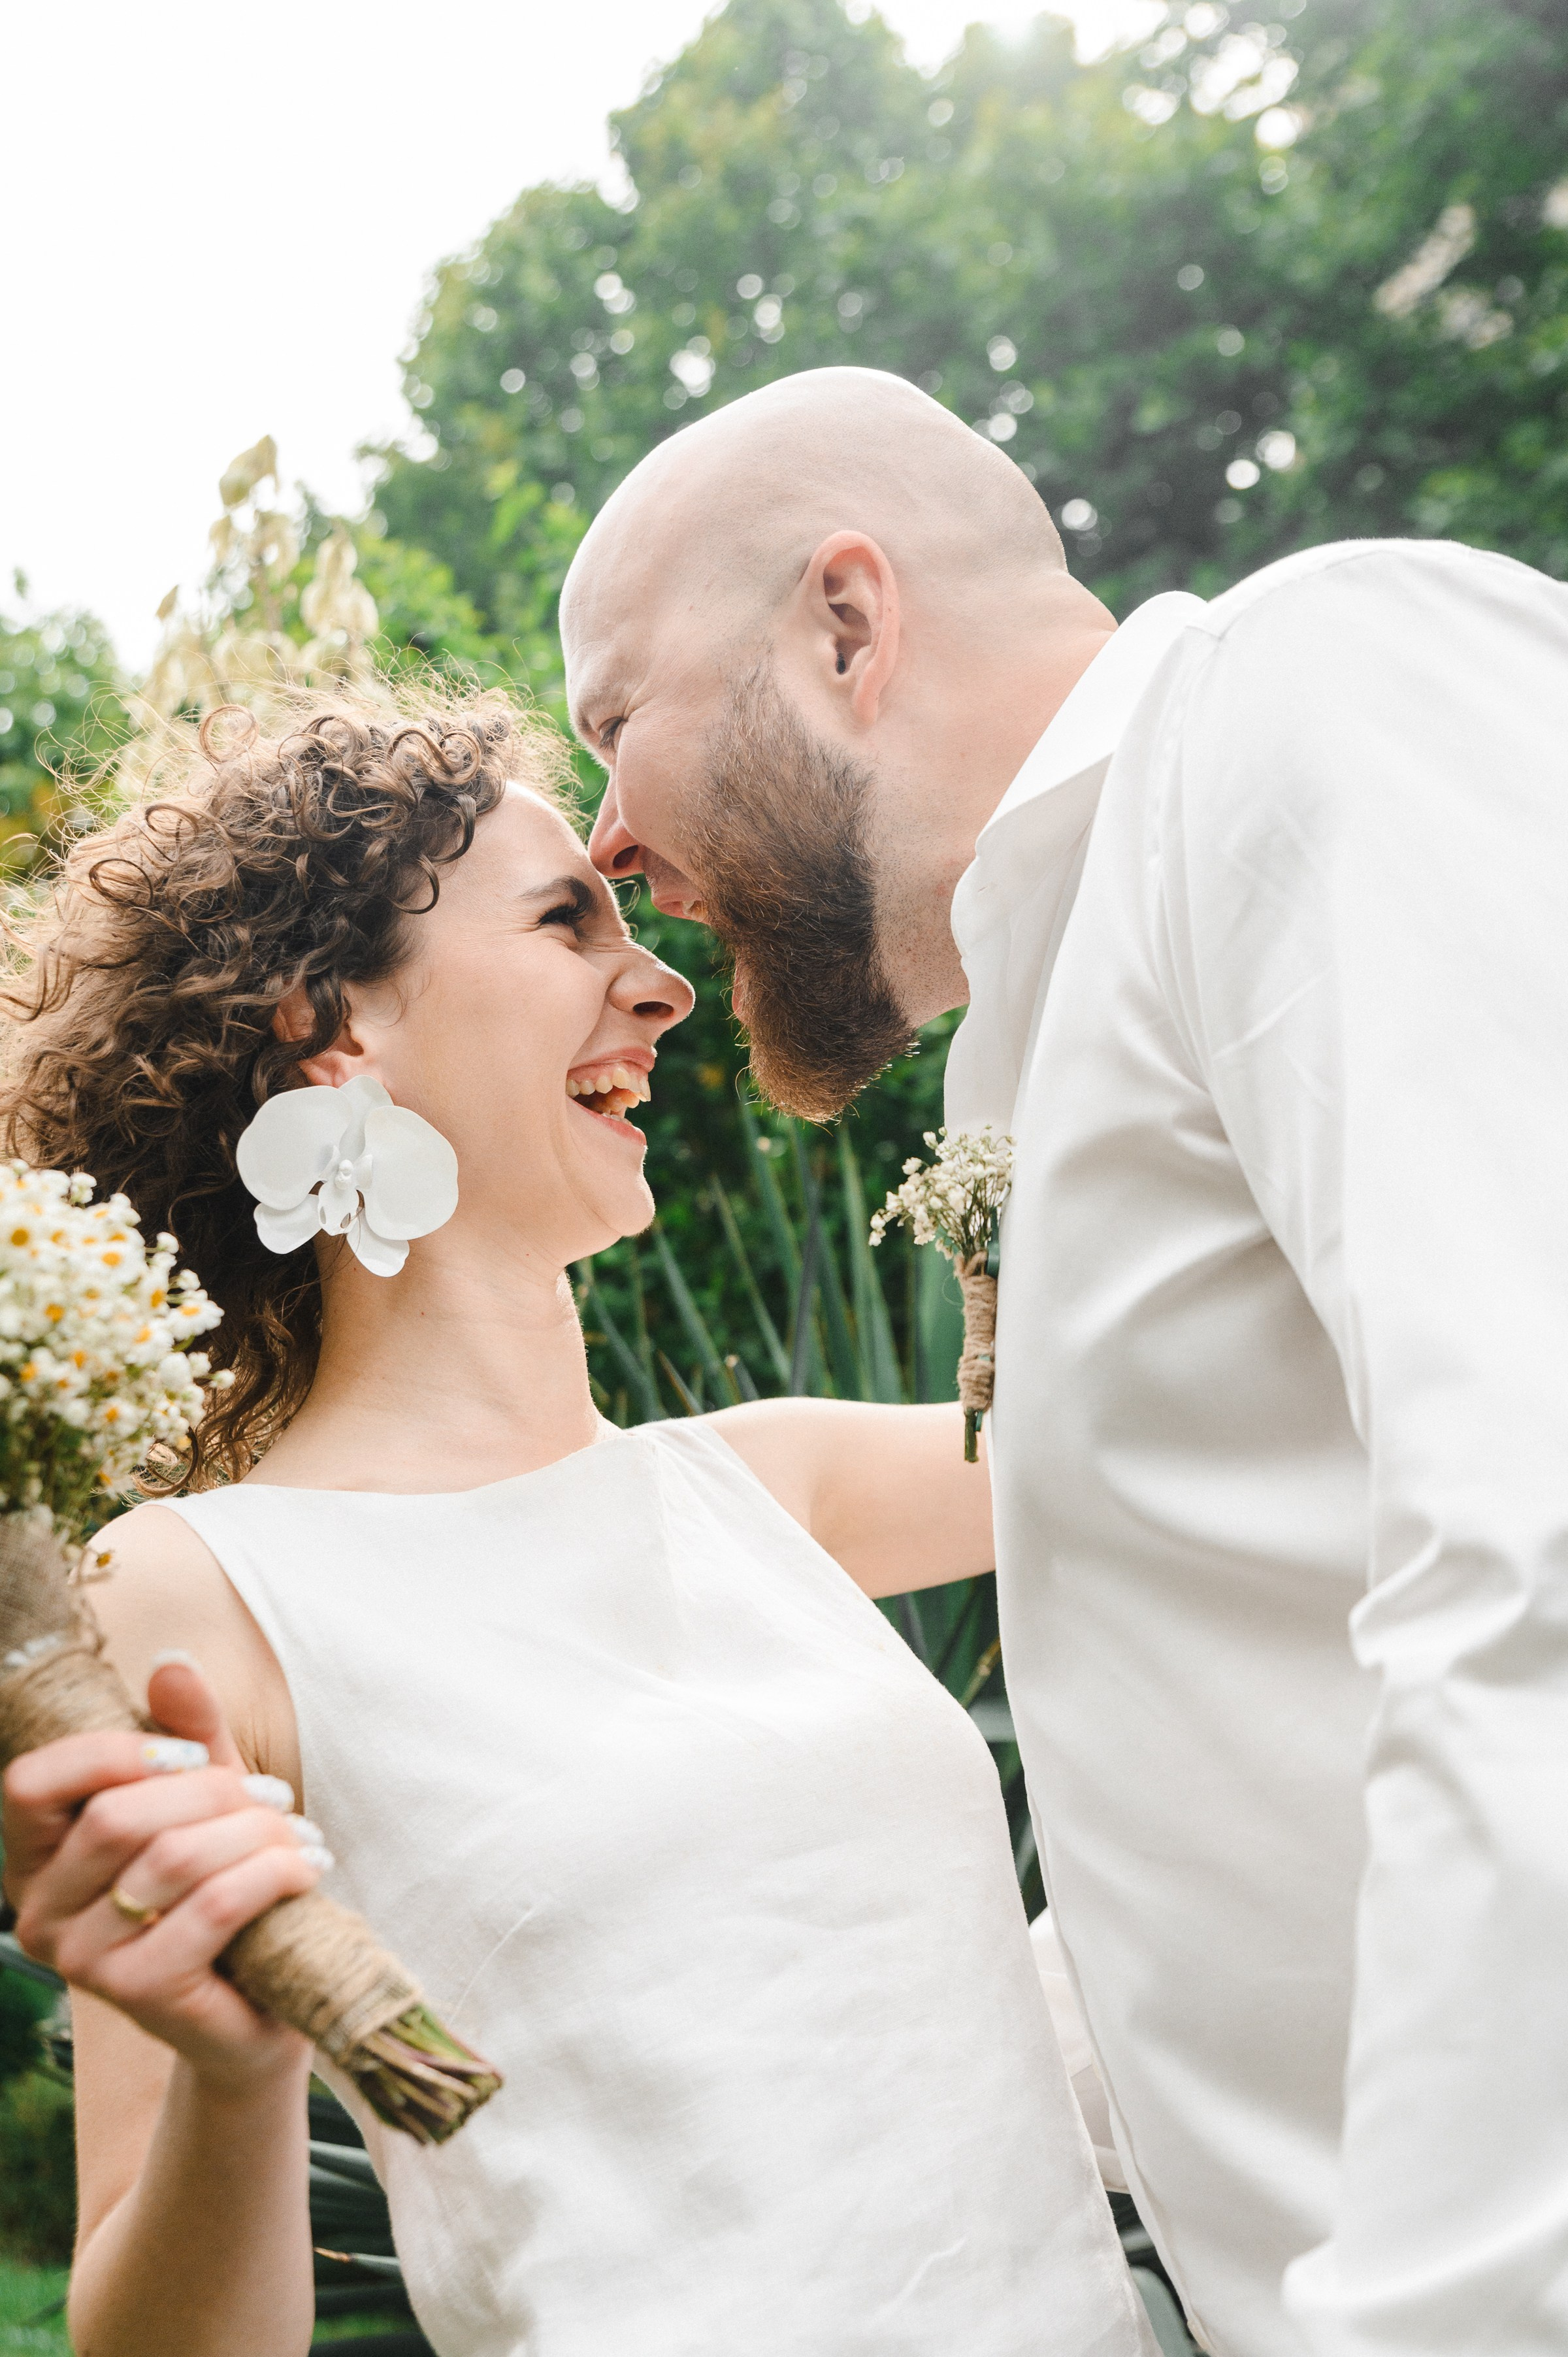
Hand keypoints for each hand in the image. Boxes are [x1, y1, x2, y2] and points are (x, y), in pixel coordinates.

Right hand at [2, 1659, 325, 2092]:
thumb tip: (171, 1662)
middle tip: (274, 1798)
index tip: (195, 1756)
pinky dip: (273, 1874)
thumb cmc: (221, 1889)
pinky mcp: (140, 1994)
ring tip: (299, 1838)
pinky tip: (306, 1871)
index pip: (32, 1783)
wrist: (256, 2008)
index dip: (112, 1752)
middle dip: (214, 1793)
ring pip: (173, 1858)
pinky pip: (213, 1906)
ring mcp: (82, 1961)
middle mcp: (39, 1912)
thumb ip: (187, 1734)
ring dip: (256, 1833)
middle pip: (117, 1816)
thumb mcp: (206, 1799)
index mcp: (38, 1857)